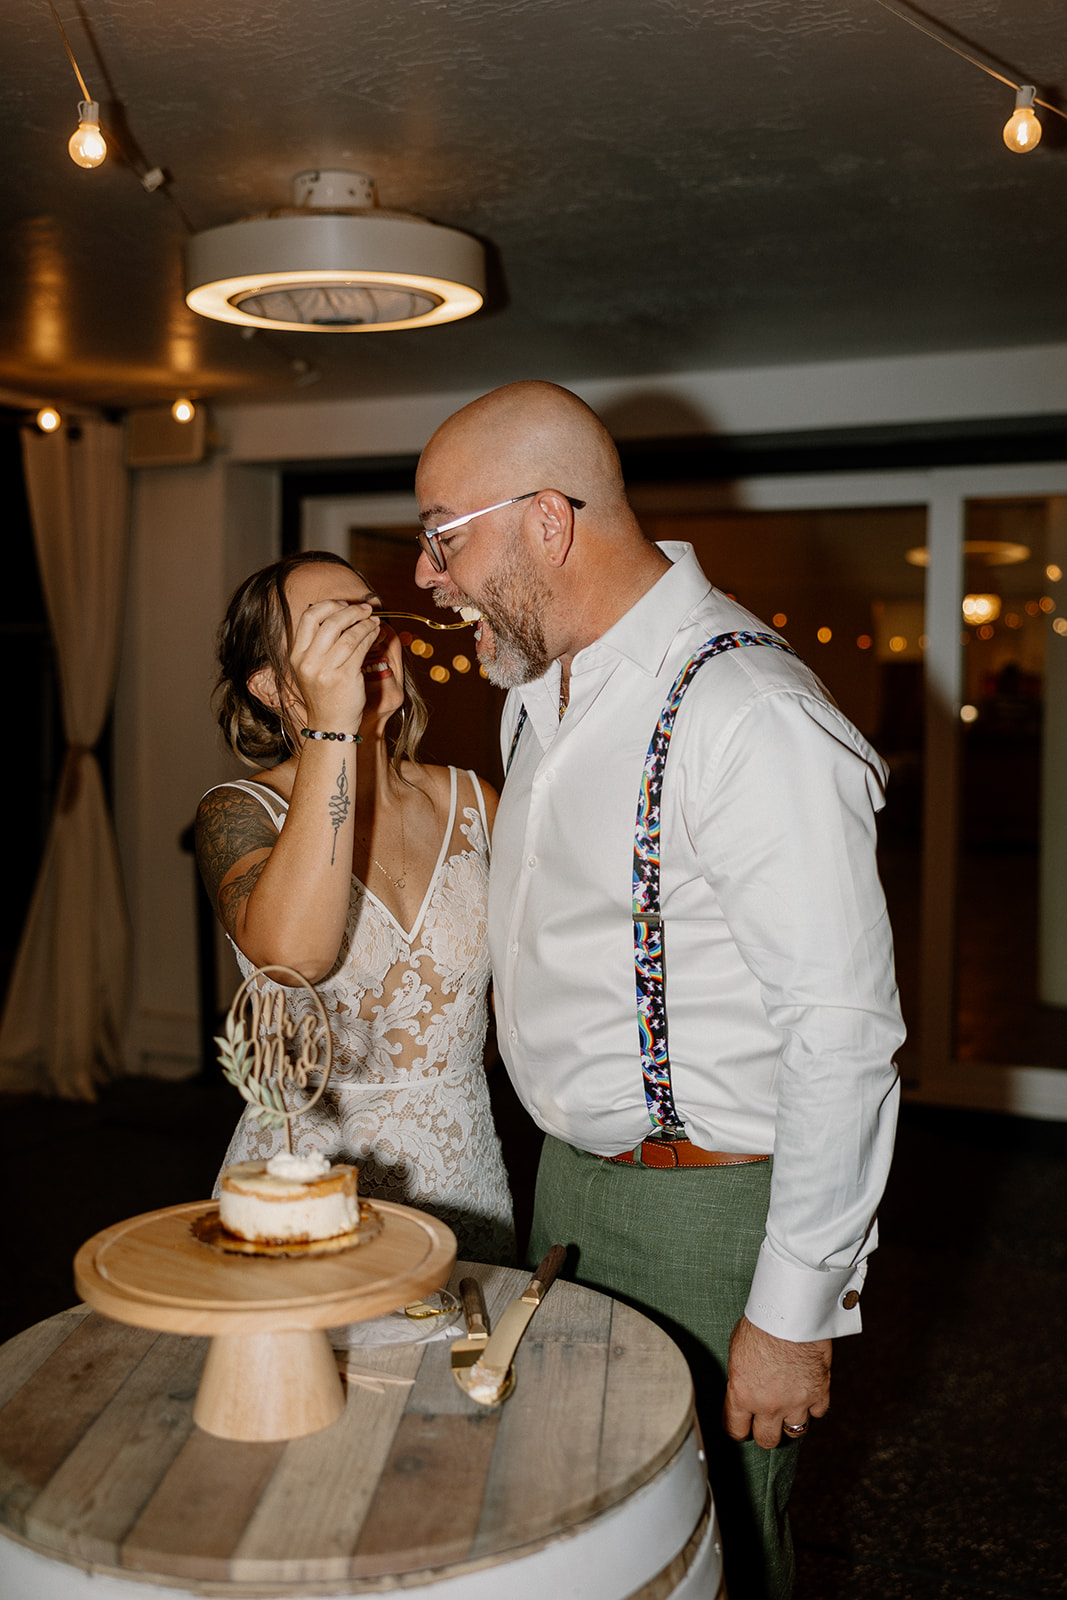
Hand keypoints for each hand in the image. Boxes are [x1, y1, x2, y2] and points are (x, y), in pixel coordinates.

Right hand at [288, 599, 379, 731]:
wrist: (331, 724)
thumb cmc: (325, 694)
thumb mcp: (312, 668)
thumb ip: (319, 644)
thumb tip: (340, 614)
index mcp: (297, 655)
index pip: (308, 617)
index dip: (328, 605)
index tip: (343, 604)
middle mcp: (308, 661)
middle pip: (330, 622)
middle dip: (351, 611)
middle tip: (365, 609)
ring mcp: (326, 670)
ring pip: (348, 634)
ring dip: (364, 623)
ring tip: (374, 620)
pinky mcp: (345, 677)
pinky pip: (360, 648)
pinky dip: (370, 636)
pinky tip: (376, 633)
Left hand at [722, 1315, 830, 1449]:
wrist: (791, 1314)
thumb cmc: (761, 1324)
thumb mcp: (737, 1350)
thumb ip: (741, 1376)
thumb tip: (743, 1383)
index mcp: (742, 1394)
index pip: (735, 1430)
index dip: (739, 1429)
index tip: (742, 1426)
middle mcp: (768, 1405)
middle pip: (767, 1440)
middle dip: (765, 1431)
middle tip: (766, 1419)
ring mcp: (795, 1403)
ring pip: (794, 1431)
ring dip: (791, 1420)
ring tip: (789, 1405)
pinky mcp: (818, 1394)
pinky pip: (817, 1413)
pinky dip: (813, 1405)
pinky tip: (807, 1392)